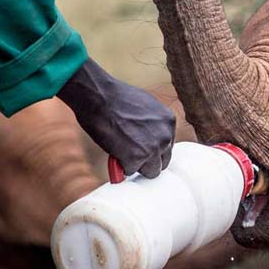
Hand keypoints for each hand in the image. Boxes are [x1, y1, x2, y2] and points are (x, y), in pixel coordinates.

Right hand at [57, 58, 174, 177]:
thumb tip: (146, 137)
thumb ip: (151, 125)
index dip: (153, 150)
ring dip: (136, 165)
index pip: (167, 147)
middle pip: (162, 162)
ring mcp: (152, 149)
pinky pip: (130, 172)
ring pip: (150, 172)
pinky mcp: (136, 159)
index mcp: (169, 122)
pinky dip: (120, 165)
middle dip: (148, 161)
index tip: (143, 150)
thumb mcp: (145, 107)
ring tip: (122, 152)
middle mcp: (165, 136)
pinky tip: (114, 151)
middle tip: (132, 156)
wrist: (100, 96)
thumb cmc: (115, 98)